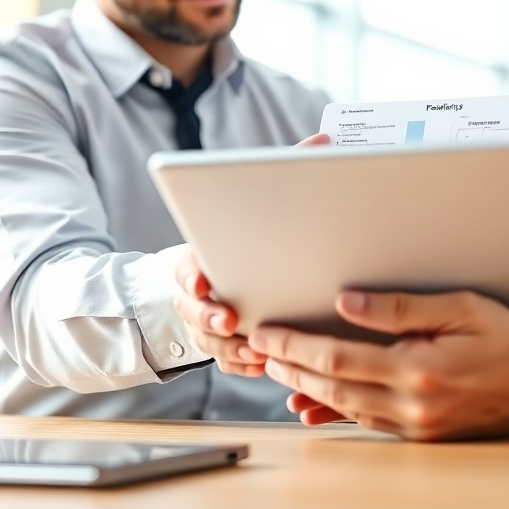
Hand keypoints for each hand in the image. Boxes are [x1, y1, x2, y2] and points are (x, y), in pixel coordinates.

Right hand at [169, 131, 332, 375]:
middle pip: (193, 310)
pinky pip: (229, 362)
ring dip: (232, 347)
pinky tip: (265, 365)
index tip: (205, 282)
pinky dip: (244, 365)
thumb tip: (324, 143)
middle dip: (210, 317)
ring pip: (211, 342)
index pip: (184, 268)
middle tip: (231, 320)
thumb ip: (285, 168)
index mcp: (199, 258)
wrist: (226, 264)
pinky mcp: (224, 346)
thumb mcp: (262, 194)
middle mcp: (197, 293)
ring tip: (256, 350)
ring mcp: (208, 322)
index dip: (192, 277)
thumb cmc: (248, 226)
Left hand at [249, 290, 508, 440]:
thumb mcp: (459, 308)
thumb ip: (400, 307)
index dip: (296, 345)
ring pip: (345, 407)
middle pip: (332, 385)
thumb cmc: (507, 340)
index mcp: (417, 368)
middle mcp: (411, 403)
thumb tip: (347, 301)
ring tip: (279, 369)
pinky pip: (367, 424)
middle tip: (259, 350)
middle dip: (291, 366)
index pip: (338, 356)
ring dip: (307, 387)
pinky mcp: (421, 434)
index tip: (268, 333)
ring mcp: (415, 425)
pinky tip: (315, 402)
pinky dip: (335, 411)